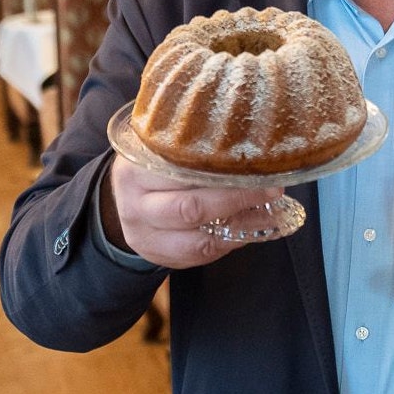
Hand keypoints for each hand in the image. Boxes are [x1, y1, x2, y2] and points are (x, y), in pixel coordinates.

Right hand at [106, 158, 282, 268]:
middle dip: (238, 200)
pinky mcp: (159, 256)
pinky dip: (228, 243)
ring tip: (269, 214)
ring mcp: (145, 236)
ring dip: (240, 229)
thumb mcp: (158, 147)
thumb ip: (189, 143)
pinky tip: (248, 229)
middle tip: (272, 190)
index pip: (182, 172)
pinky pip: (200, 255)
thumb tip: (250, 138)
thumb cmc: (151, 167)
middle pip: (192, 209)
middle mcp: (136, 205)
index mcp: (135, 170)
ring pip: (199, 240)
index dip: (223, 171)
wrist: (121, 199)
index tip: (258, 165)